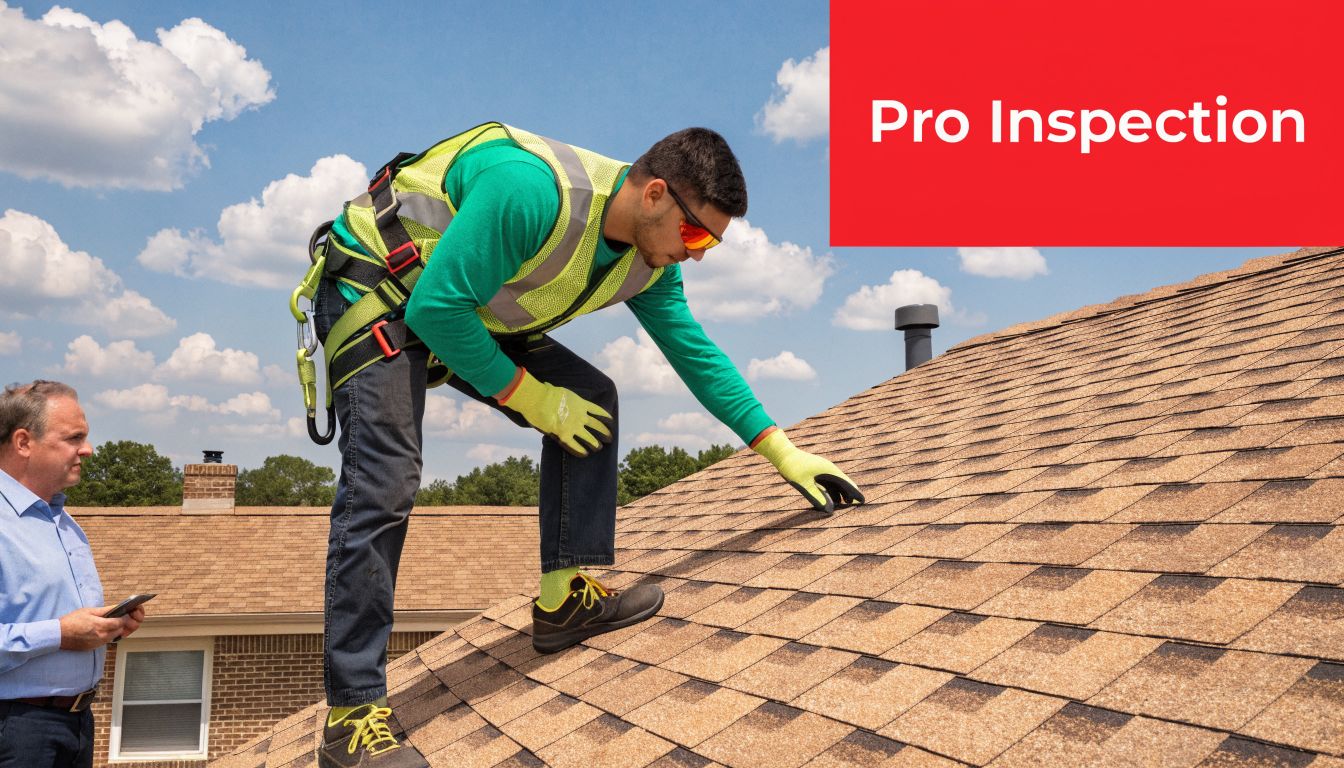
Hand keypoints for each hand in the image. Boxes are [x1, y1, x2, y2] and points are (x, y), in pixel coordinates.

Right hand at [59, 606, 140, 649]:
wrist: (58, 635)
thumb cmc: (71, 621)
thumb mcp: (88, 611)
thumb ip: (104, 610)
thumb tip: (116, 608)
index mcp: (100, 626)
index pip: (120, 623)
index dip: (124, 618)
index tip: (124, 614)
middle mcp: (101, 636)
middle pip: (119, 631)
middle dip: (120, 624)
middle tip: (117, 618)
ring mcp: (97, 643)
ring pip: (113, 637)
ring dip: (113, 631)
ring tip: (107, 624)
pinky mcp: (93, 647)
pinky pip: (105, 642)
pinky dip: (106, 636)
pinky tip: (100, 630)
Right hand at [497, 368, 612, 456]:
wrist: (539, 400)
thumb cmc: (546, 392)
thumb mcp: (560, 391)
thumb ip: (562, 395)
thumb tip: (552, 388)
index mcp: (581, 404)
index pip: (597, 411)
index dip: (604, 416)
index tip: (610, 420)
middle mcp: (580, 416)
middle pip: (597, 425)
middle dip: (604, 432)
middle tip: (609, 438)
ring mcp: (574, 426)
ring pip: (589, 437)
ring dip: (595, 443)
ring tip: (599, 448)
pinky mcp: (564, 435)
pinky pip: (575, 445)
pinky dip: (581, 450)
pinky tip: (585, 454)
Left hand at [753, 429, 864, 513]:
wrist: (782, 453)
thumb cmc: (792, 467)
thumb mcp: (803, 484)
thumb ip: (816, 497)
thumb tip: (829, 510)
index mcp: (828, 470)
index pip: (846, 483)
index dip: (854, 492)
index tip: (863, 500)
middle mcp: (827, 469)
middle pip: (842, 483)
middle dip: (850, 493)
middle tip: (857, 504)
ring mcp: (821, 469)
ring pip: (835, 483)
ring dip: (840, 492)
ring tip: (845, 503)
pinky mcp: (815, 471)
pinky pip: (827, 482)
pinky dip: (831, 490)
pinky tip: (830, 497)